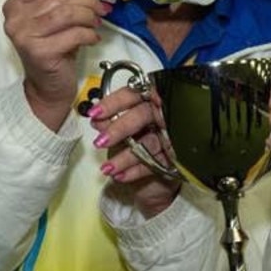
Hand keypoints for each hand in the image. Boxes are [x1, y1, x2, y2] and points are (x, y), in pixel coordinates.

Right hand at [2, 0, 109, 130]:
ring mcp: (24, 35)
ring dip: (89, 16)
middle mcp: (15, 16)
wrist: (47, 86)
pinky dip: (89, 34)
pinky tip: (93, 39)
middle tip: (102, 8)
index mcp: (16, 2)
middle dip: (87, 0)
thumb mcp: (58, 18)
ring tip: (96, 23)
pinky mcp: (39, 52)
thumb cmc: (55, 48)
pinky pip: (73, 34)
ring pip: (67, 12)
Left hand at [89, 86, 180, 218]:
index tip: (95, 113)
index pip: (133, 95)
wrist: (159, 174)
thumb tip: (97, 121)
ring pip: (149, 142)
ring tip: (108, 168)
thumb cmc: (141, 144)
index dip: (113, 103)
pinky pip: (156, 163)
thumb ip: (111, 122)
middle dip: (120, 128)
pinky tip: (121, 175)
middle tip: (101, 141)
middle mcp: (162, 116)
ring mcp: (170, 136)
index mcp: (149, 103)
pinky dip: (136, 171)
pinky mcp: (175, 157)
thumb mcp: (123, 132)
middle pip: (144, 114)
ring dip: (125, 157)